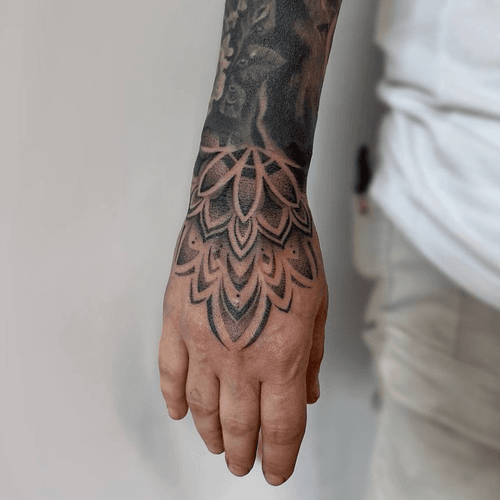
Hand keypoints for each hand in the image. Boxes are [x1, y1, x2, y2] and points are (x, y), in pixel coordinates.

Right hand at [159, 215, 327, 484]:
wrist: (248, 207)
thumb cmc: (289, 251)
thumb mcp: (317, 308)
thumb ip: (311, 359)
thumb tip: (307, 395)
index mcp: (281, 355)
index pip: (280, 426)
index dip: (279, 457)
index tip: (275, 472)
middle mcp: (239, 357)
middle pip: (239, 424)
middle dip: (244, 451)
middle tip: (244, 463)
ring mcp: (201, 340)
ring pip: (201, 406)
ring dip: (209, 433)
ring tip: (216, 445)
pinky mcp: (176, 320)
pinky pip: (170, 372)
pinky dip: (174, 398)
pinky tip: (179, 412)